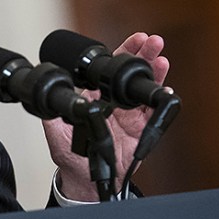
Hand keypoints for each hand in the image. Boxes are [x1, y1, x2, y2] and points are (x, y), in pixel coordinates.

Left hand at [42, 32, 169, 200]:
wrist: (85, 179)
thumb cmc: (71, 154)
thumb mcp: (57, 130)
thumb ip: (56, 112)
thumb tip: (52, 95)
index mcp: (97, 96)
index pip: (110, 69)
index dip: (124, 52)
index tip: (135, 39)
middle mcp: (115, 102)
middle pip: (132, 73)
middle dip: (144, 55)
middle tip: (154, 42)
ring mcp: (129, 115)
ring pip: (145, 89)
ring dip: (155, 73)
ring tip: (162, 59)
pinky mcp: (140, 130)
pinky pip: (152, 114)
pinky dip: (159, 102)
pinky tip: (166, 90)